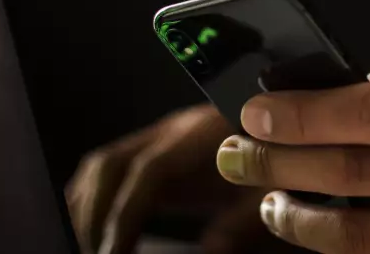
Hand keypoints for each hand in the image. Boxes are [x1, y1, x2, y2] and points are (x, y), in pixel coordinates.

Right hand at [66, 103, 274, 253]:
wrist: (282, 127)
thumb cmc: (281, 158)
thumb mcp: (268, 190)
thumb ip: (240, 220)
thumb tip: (209, 250)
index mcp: (202, 134)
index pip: (150, 170)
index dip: (127, 212)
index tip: (114, 252)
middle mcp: (173, 129)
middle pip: (111, 164)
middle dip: (95, 215)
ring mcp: (159, 136)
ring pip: (103, 164)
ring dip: (87, 208)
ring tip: (91, 248)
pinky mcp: (154, 148)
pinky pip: (109, 168)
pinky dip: (93, 198)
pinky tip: (93, 227)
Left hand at [216, 58, 369, 253]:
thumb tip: (345, 89)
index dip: (310, 112)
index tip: (257, 108)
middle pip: (358, 171)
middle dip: (280, 161)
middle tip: (233, 153)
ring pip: (362, 236)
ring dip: (298, 218)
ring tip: (265, 201)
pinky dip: (339, 248)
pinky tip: (314, 228)